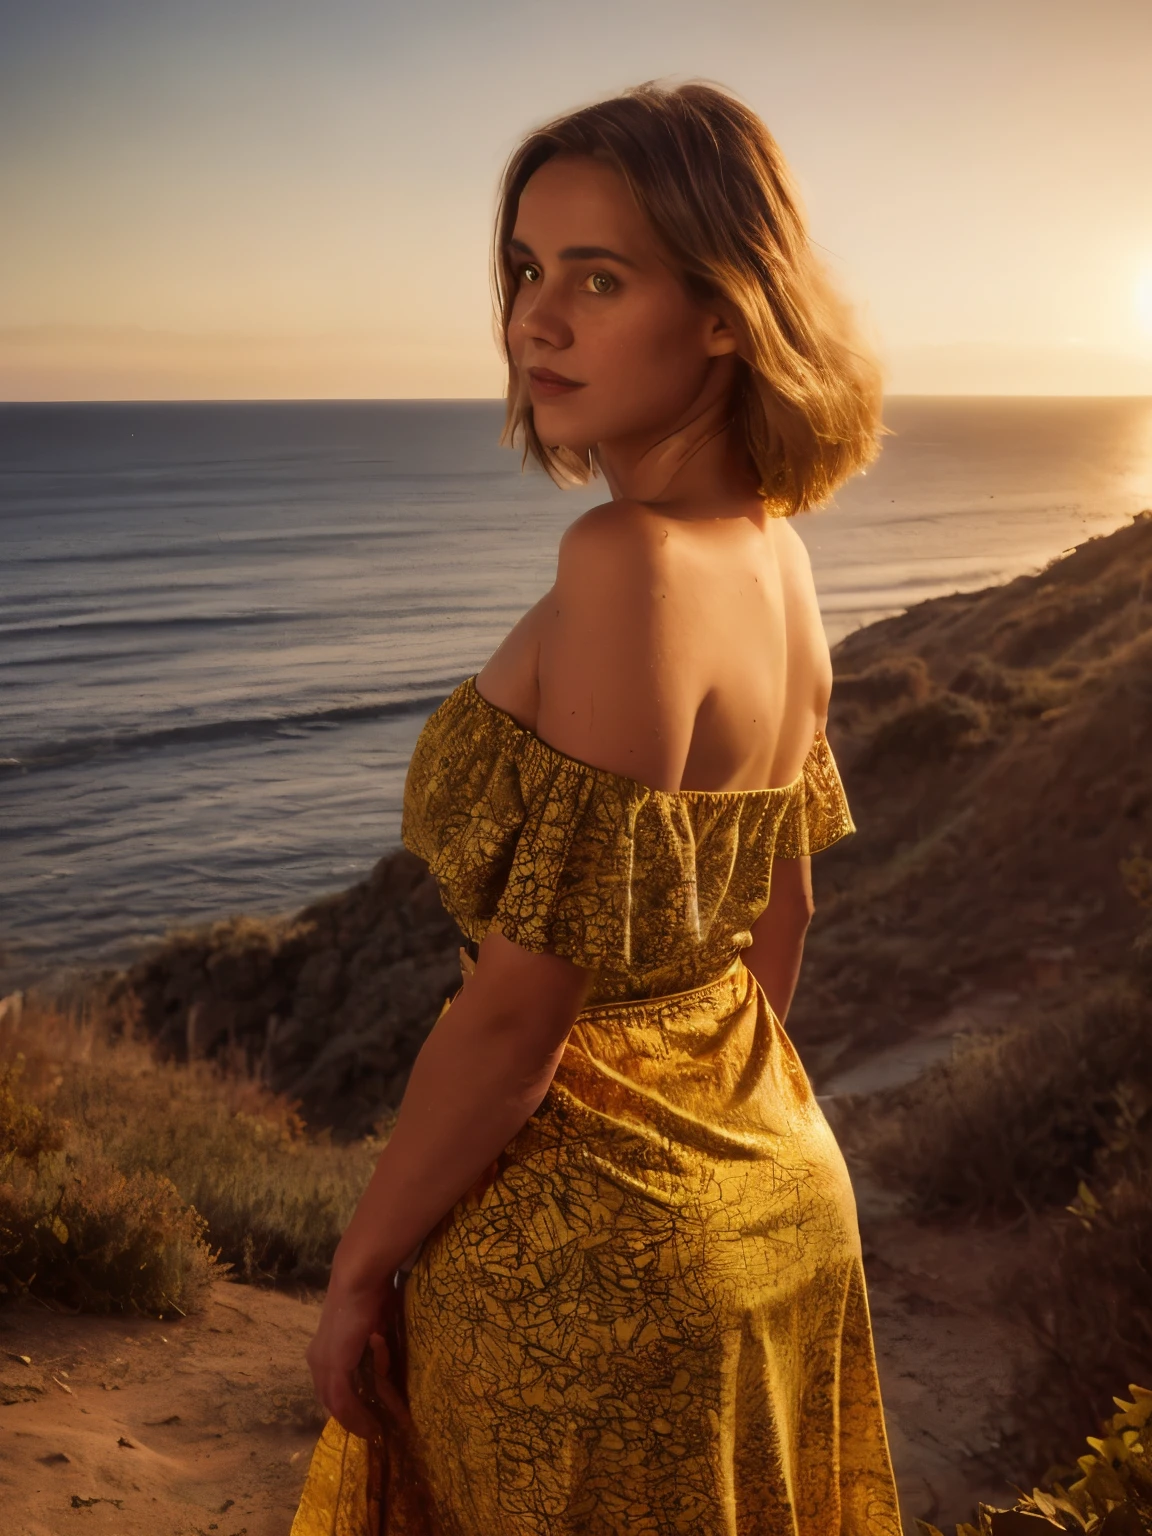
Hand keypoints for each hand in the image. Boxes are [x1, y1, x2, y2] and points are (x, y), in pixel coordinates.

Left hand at [306, 1278, 401, 1440]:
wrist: (359, 1281)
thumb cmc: (369, 1296)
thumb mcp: (371, 1326)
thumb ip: (372, 1345)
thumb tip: (382, 1353)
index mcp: (323, 1349)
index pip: (330, 1384)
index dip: (346, 1402)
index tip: (363, 1416)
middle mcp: (317, 1360)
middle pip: (329, 1398)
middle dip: (350, 1417)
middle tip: (369, 1430)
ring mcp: (323, 1365)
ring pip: (335, 1404)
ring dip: (355, 1421)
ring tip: (373, 1433)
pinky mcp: (334, 1369)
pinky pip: (343, 1402)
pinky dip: (356, 1417)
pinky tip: (370, 1427)